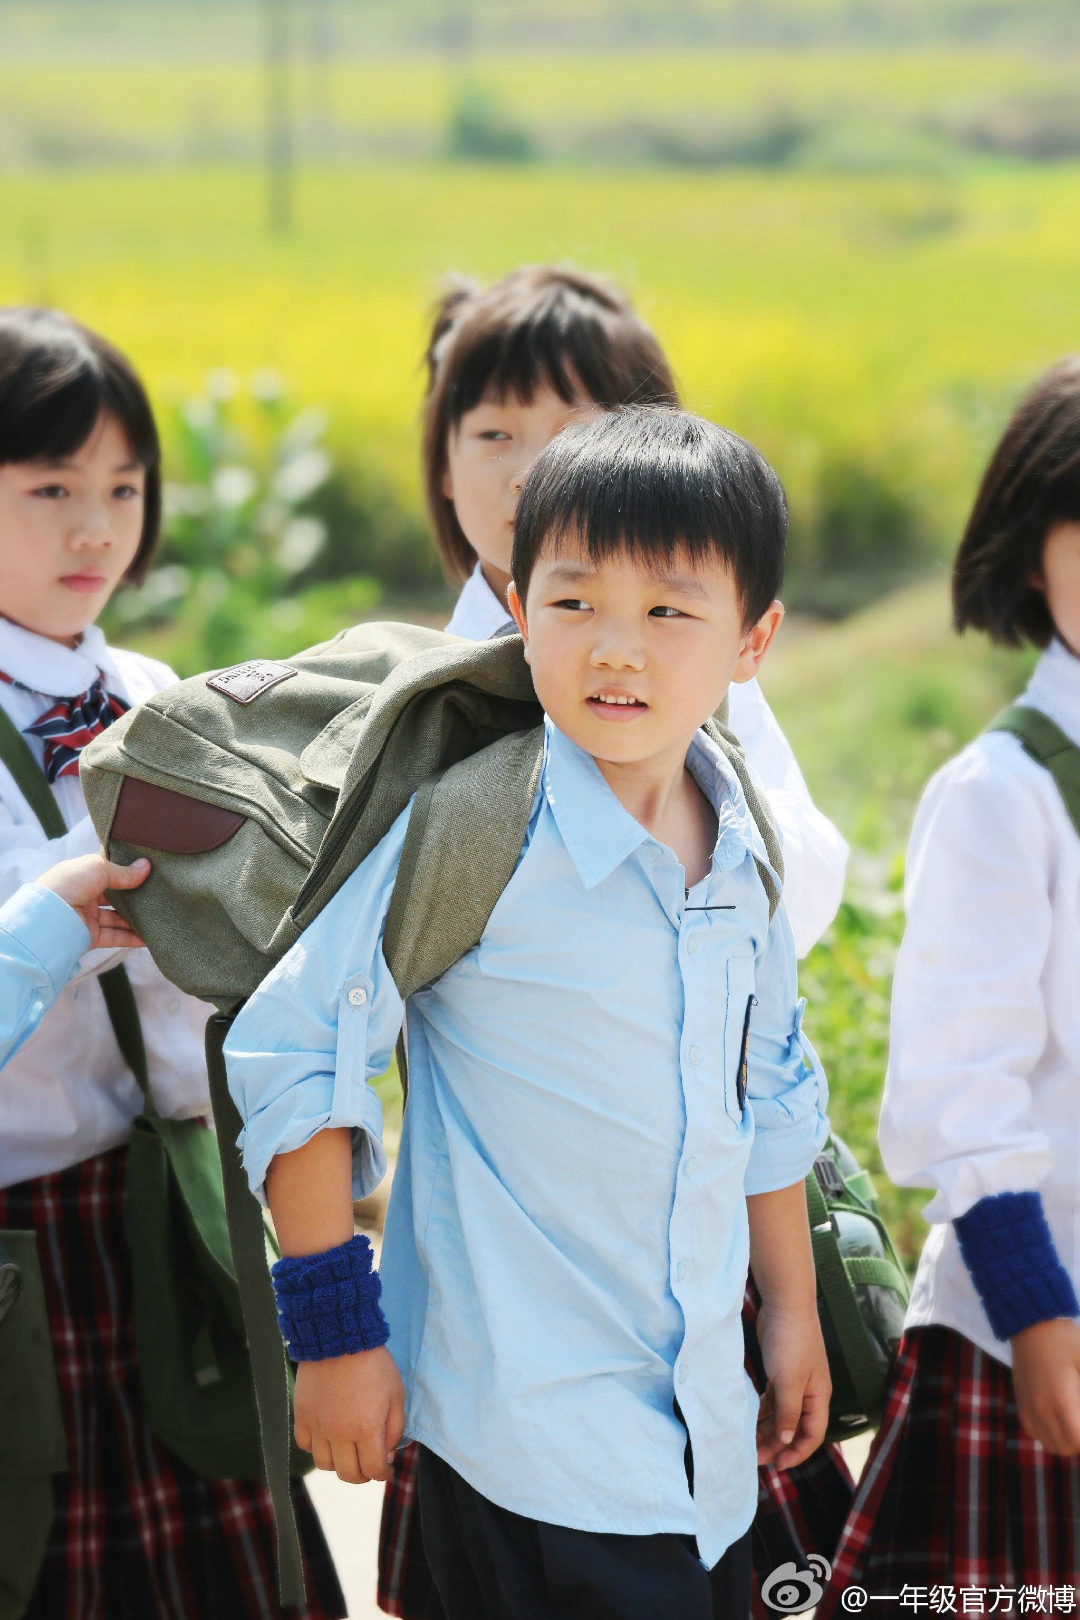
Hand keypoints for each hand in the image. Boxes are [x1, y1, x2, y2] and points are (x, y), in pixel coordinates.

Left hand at [38, 854, 149, 949]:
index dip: (127, 873)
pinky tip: (149, 937)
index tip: (149, 873)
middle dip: (135, 898)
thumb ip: (123, 871)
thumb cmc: (69, 884)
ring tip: (159, 917)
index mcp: (82, 876)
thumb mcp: (98, 868)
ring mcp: (88, 918)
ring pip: (118, 918)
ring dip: (137, 919)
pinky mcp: (91, 937)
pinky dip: (133, 937)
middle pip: (115, 897)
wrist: (48, 918)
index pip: (108, 874)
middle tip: (158, 896)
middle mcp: (85, 896)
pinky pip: (116, 936)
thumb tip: (146, 866)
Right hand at [293, 1345, 404, 1483]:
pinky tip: (327, 1437)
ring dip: (339, 1464)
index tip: (386, 1468)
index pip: (373, 1470)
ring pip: (324, 1465)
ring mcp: (318, 1426)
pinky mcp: (302, 1415)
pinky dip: (316, 1447)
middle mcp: (340, 1434)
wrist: (340, 1338)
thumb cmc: (374, 1364)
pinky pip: (305, 1445)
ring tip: (348, 1451)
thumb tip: (387, 1454)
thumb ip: (394, 1428)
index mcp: (366, 1429)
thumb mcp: (396, 1394)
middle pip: (348, 1474)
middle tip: (369, 1464)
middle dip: (363, 1475)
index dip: (383, 1473)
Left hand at [754, 1300, 830, 1469]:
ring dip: (767, 1429)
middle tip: (755, 1458)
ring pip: (781, 1414)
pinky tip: (750, 1419)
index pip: (812, 1435)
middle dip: (777, 1444)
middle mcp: (808, 1392)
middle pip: (794, 1428)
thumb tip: (787, 1441)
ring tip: (749, 1443)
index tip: (777, 1466)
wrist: (785, 1304)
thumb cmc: (791, 1341)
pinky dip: (763, 1411)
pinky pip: (773, 1399)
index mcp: (818, 1397)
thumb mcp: (789, 1381)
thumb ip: (788, 1413)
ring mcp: (794, 1382)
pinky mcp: (780, 1371)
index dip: (796, 1453)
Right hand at [1011, 1317, 1079, 1453]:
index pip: (1078, 1440)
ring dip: (1065, 1439)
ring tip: (1074, 1420)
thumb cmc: (1065, 1340)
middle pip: (1066, 1447)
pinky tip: (1058, 1417)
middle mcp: (1041, 1409)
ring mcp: (1028, 1407)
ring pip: (1050, 1443)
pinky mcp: (1021, 1402)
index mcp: (1061, 1400)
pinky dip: (1049, 1433)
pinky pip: (1035, 1432)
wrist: (1030, 1323)